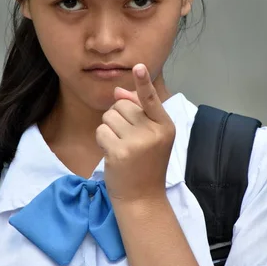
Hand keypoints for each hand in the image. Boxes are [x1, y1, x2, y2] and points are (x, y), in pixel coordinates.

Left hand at [95, 64, 175, 205]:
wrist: (142, 198)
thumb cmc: (146, 164)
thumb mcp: (150, 137)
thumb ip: (138, 112)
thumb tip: (118, 91)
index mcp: (165, 126)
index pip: (151, 99)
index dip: (143, 82)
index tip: (138, 66)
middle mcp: (153, 132)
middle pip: (122, 105)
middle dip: (118, 118)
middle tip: (127, 139)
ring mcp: (137, 143)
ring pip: (109, 116)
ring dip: (109, 129)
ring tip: (121, 147)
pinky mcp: (120, 152)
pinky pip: (101, 131)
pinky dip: (103, 141)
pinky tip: (113, 154)